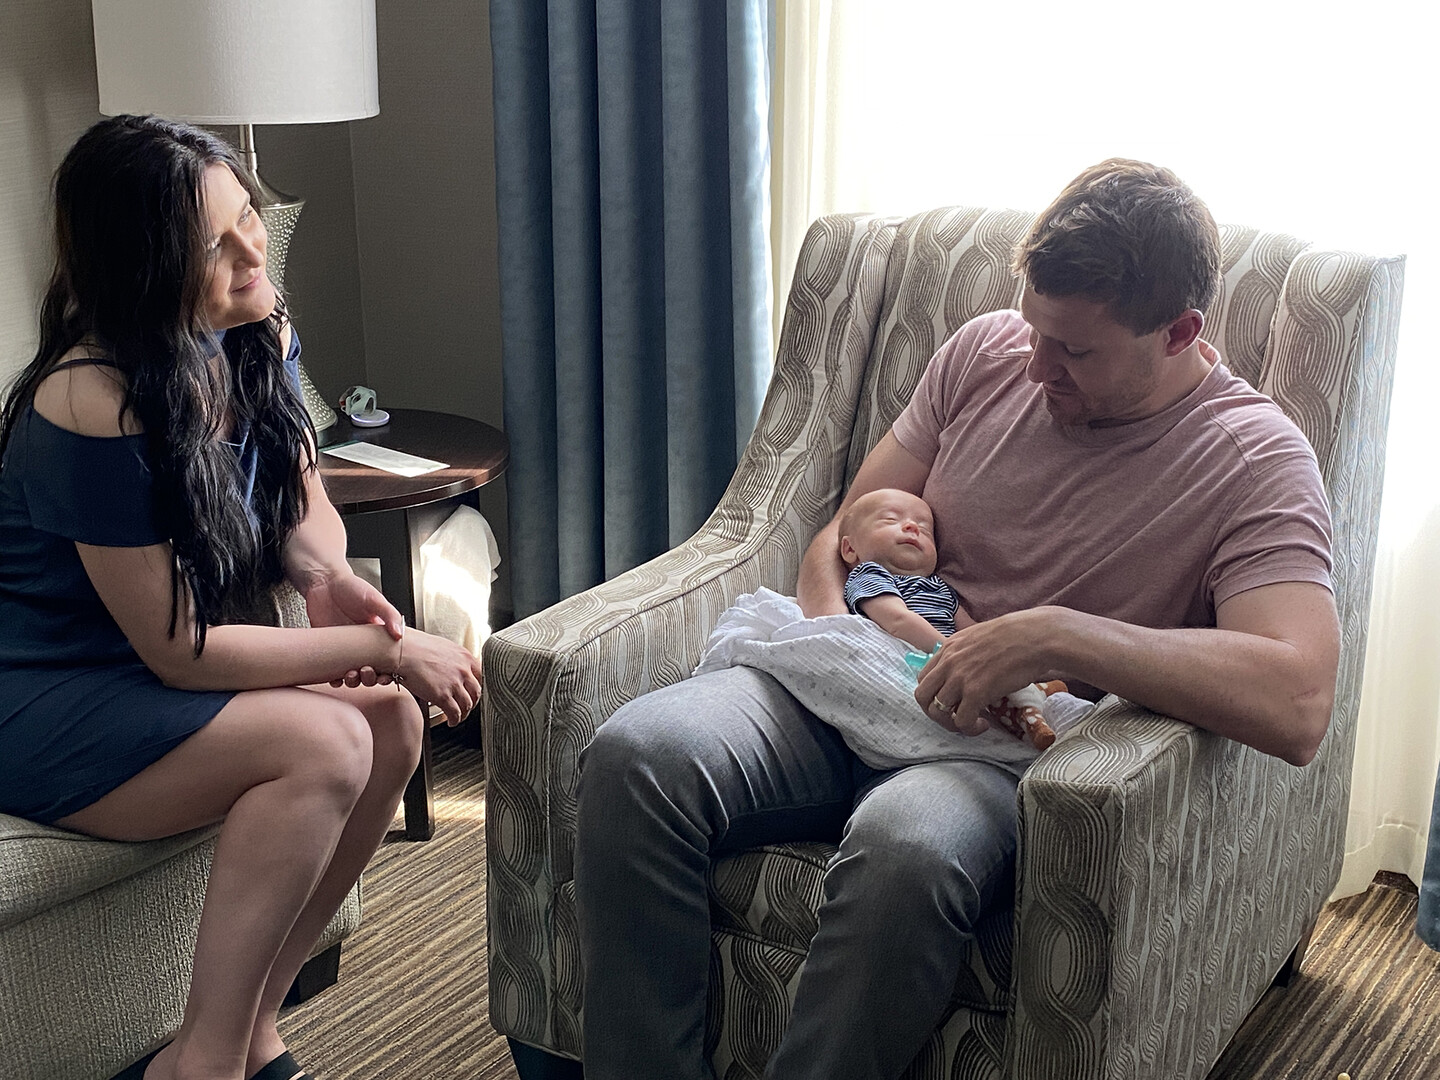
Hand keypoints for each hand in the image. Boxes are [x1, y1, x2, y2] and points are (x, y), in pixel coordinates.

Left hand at [304, 571, 404, 685]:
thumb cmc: (351, 587)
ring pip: (353, 673)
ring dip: (354, 680)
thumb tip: (400, 634)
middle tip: (366, 672)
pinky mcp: (328, 648)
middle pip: (372, 670)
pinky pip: (332, 670)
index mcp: (378, 634)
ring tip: (351, 676)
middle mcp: (363, 644)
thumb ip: (389, 615)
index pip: (388, 659)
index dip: (388, 670)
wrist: (323, 582)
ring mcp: (345, 648)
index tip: (386, 674)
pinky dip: (335, 679)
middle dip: (370, 678)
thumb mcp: (374, 599)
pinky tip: (336, 678)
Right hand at [397, 627, 484, 725]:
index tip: (473, 692)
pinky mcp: (443, 696)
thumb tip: (450, 665)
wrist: (402, 651)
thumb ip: (452, 657)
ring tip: (458, 717)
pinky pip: (455, 713)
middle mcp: (463, 670)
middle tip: (467, 706)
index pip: (481, 675)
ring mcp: (454, 683)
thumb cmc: (415, 646)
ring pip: (467, 705)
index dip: (476, 686)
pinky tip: (451, 722)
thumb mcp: (442, 646)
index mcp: (465, 656)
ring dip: (464, 713)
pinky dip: (455, 720)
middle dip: (473, 702)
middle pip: (476, 692)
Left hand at [913, 607, 1061, 734]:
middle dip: (935, 712)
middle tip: (955, 717)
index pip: (923, 678)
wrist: (1036, 637)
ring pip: (937, 711)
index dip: (934, 694)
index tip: (951, 700)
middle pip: (922, 696)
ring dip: (952, 723)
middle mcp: (948, 663)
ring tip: (972, 723)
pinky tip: (984, 724)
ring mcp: (960, 678)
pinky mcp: (976, 692)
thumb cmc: (1016, 636)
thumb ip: (965, 653)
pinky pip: (961, 721)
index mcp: (948, 648)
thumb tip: (968, 670)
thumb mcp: (979, 637)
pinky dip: (970, 728)